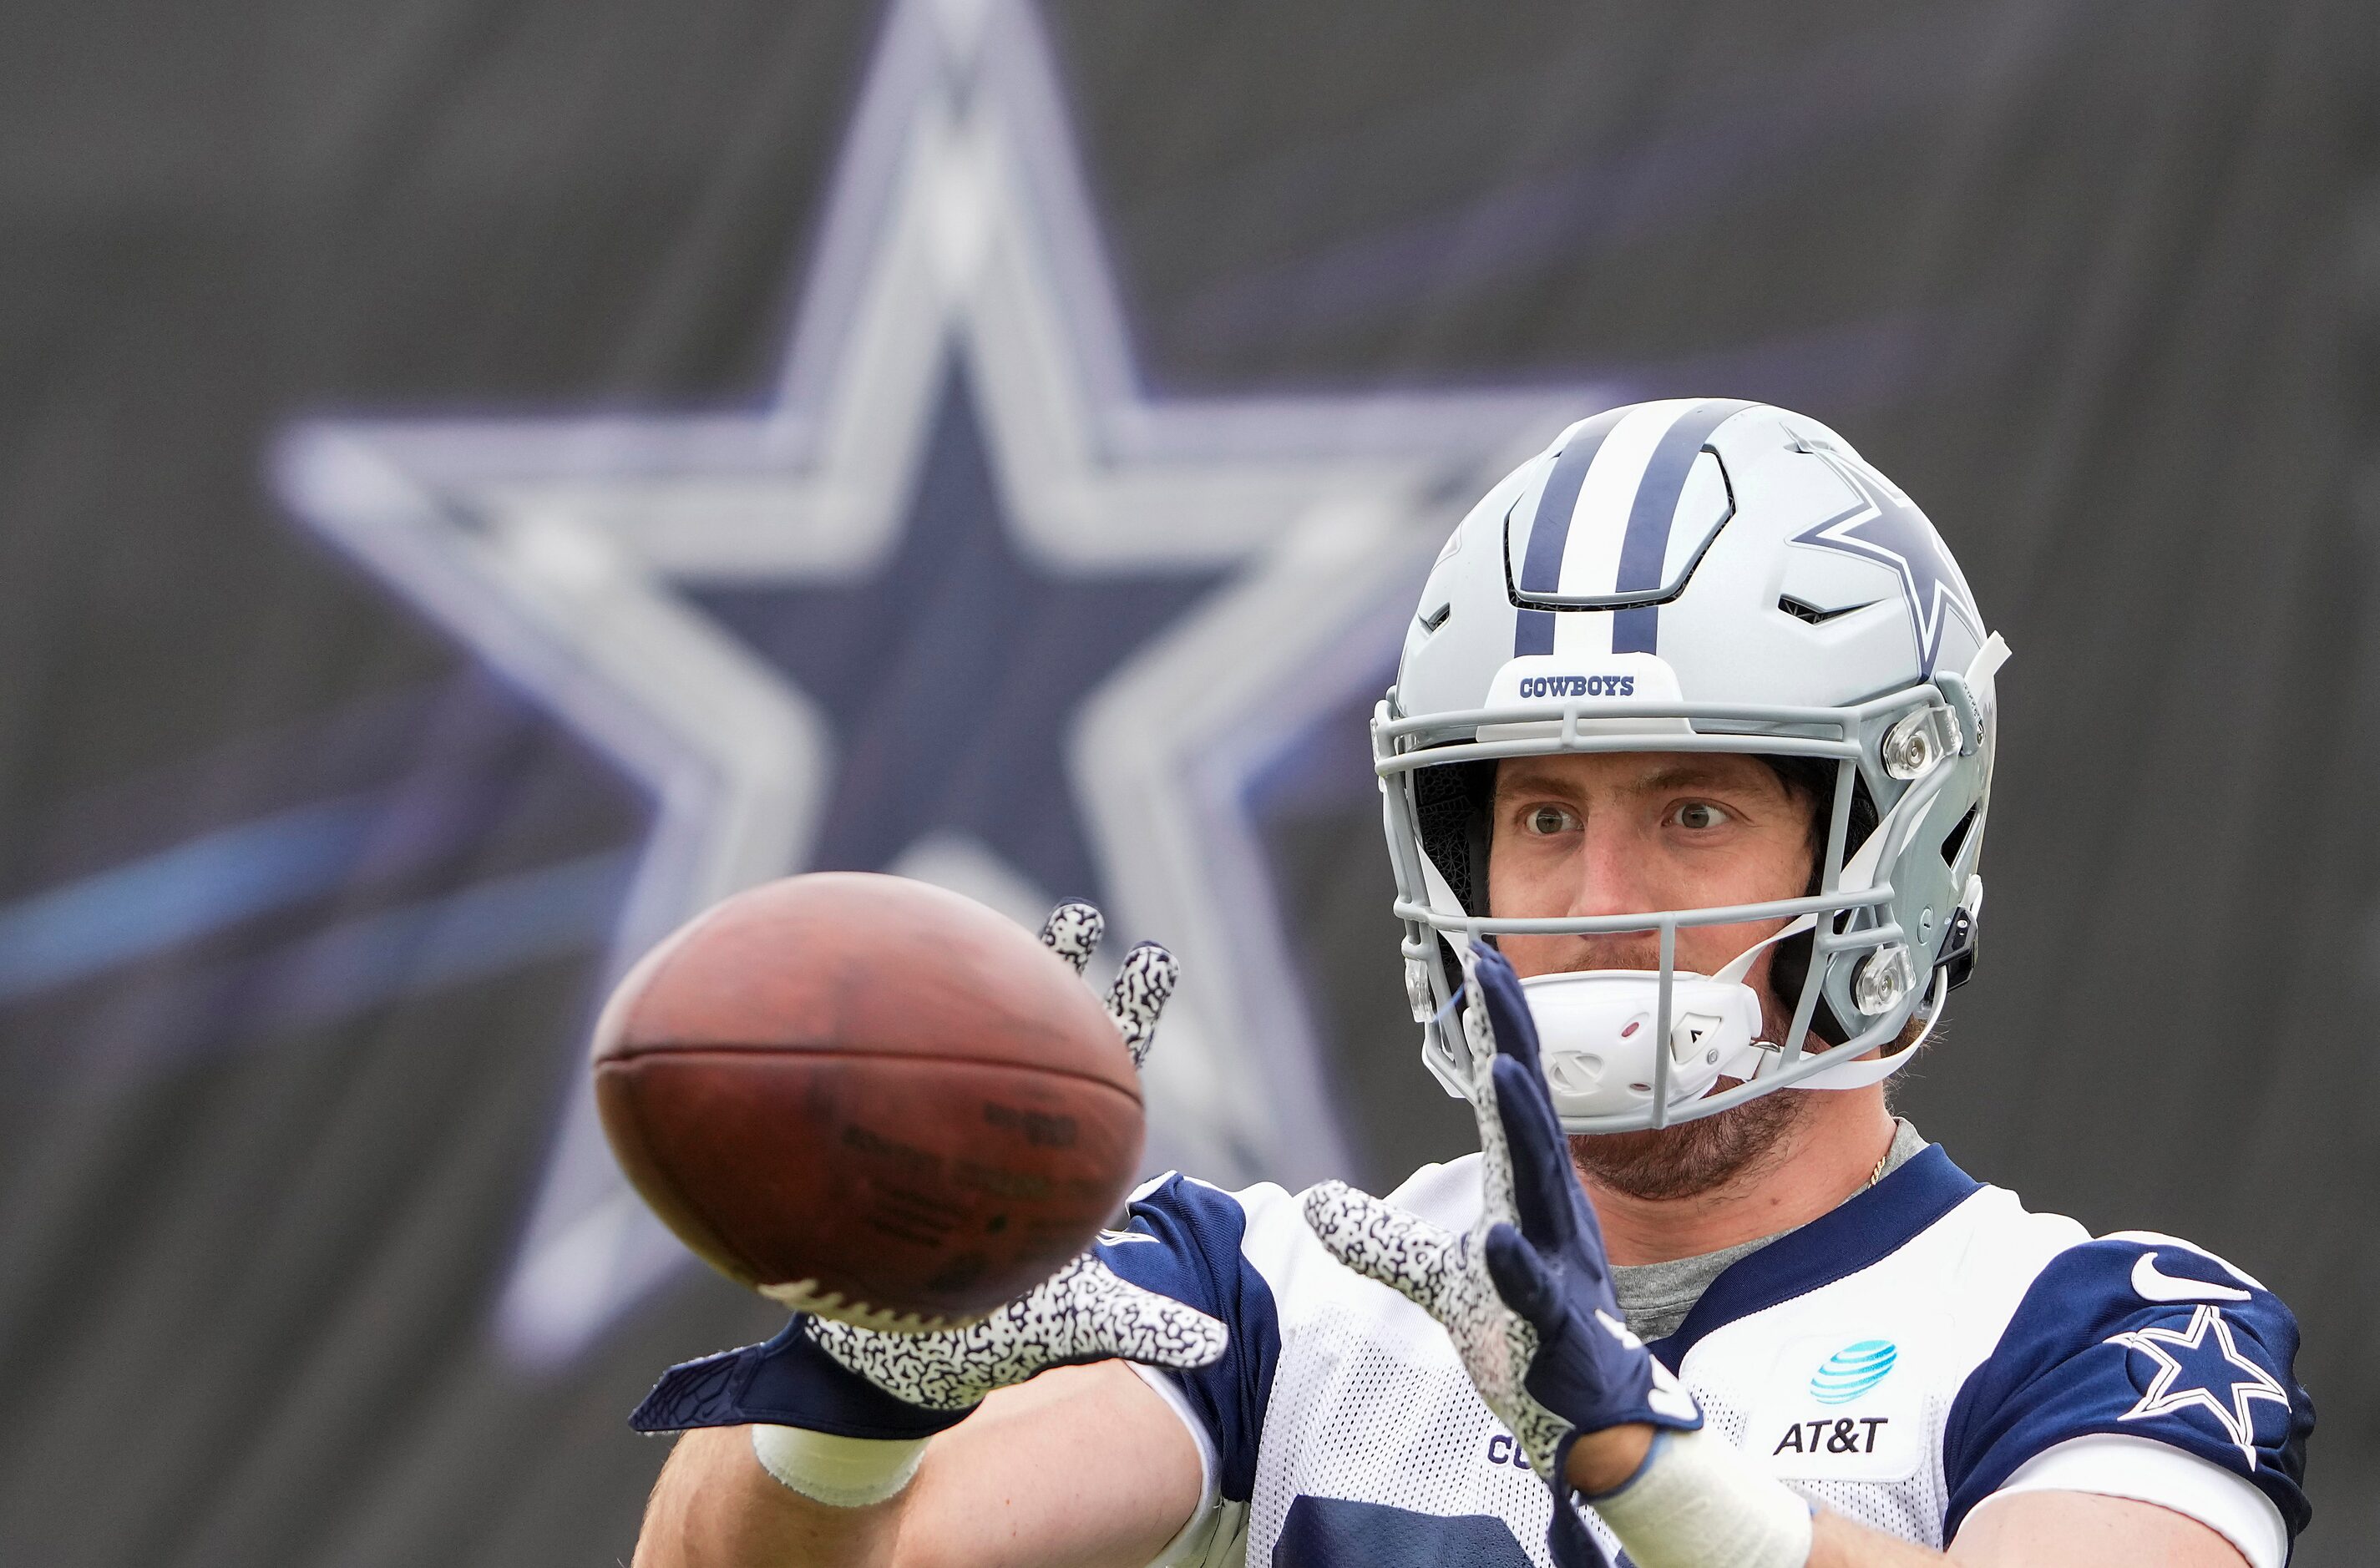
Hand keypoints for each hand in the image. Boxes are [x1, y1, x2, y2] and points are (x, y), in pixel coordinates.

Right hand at [631, 901, 1224, 1440]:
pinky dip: (874, 1046)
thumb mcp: (1070, 1325)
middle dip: (1057, 967)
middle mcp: (1007, 1127)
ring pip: (961, 1041)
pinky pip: (881, 1086)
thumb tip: (1216, 1341)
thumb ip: (1138, 1322)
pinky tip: (846, 1003)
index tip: (1152, 951)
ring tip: (966, 922)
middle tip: (1074, 911)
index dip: (1130, 1008)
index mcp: (1062, 1151)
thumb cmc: (986, 1341)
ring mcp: (941, 1130)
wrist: (891, 1365)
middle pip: (1041, 1032)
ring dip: (966, 980)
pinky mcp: (880, 1146)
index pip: (1108, 1066)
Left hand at [1302, 943, 1699, 1563]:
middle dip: (1513, 1040)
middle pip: (1528, 1113)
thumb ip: (1383, 1240)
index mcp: (1524, 1194)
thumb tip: (1316, 1201)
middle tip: (1492, 970)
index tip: (1477, 955)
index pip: (1507, 1096)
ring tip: (1504, 1070)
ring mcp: (1561, 1267)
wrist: (1593, 1421)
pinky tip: (1495, 1237)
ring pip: (1543, 1185)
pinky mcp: (1561, 1328)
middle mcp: (1548, 1214)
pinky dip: (1517, 1266)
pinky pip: (1538, 1292)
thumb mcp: (1441, 1285)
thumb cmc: (1530, 1335)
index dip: (1495, 1028)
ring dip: (1527, 1126)